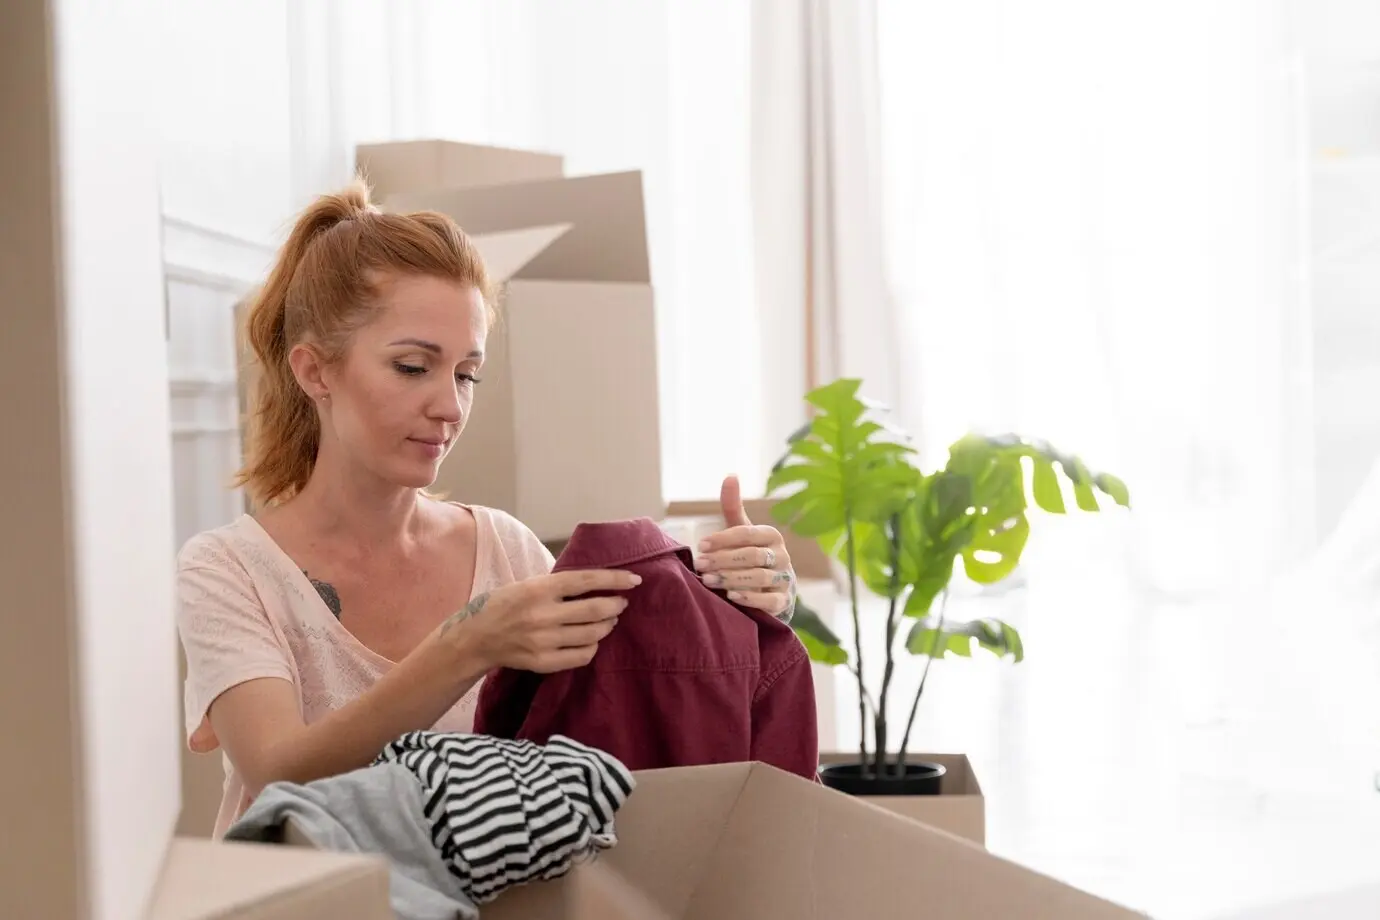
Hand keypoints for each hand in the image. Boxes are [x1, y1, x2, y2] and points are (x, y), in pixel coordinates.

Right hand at [439, 568, 640, 673]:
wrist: (476, 637)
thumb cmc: (505, 604)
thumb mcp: (528, 584)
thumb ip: (559, 584)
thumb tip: (598, 581)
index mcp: (539, 588)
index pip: (586, 580)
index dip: (615, 579)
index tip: (635, 580)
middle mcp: (542, 614)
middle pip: (595, 610)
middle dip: (616, 605)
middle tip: (621, 603)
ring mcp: (542, 640)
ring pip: (592, 635)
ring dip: (607, 626)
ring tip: (608, 621)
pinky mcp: (542, 662)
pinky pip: (581, 656)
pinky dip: (592, 647)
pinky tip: (591, 641)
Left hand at [694, 475, 795, 618]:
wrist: (771, 589)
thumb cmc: (751, 556)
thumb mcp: (741, 531)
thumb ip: (733, 507)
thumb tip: (730, 475)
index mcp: (771, 536)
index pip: (747, 534)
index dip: (722, 539)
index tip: (700, 546)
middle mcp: (781, 555)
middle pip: (752, 555)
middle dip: (723, 560)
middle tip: (700, 565)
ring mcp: (785, 579)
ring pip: (759, 577)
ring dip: (731, 578)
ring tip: (707, 581)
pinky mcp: (783, 601)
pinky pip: (769, 600)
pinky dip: (750, 598)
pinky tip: (731, 596)